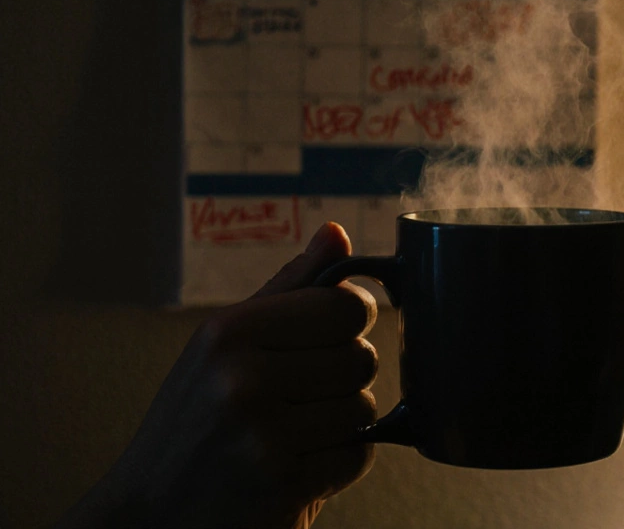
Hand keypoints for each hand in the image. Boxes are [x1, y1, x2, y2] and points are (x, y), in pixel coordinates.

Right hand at [57, 222, 378, 528]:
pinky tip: (295, 465)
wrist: (149, 516)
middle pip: (362, 358)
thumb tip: (338, 232)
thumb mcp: (226, 346)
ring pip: (364, 408)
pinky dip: (337, 464)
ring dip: (340, 425)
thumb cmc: (194, 423)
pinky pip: (356, 455)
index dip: (348, 323)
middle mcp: (243, 379)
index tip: (328, 337)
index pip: (346, 306)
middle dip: (342, 380)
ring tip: (291, 434)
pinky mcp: (281, 484)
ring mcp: (262, 435)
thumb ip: (290, 288)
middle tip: (297, 399)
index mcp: (230, 333)